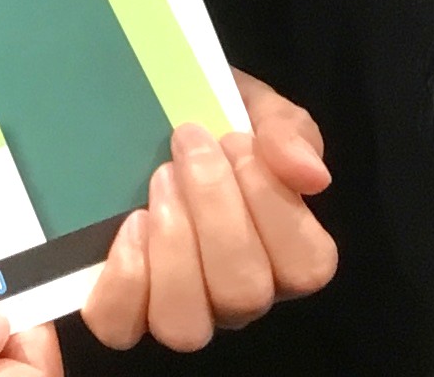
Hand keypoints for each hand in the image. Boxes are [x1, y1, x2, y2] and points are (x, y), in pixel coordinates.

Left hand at [78, 73, 336, 351]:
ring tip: (159, 181)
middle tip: (187, 144)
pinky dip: (124, 278)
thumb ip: (289, 134)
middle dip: (214, 208)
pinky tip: (130, 224)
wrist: (147, 109)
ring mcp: (182, 309)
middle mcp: (238, 296)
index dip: (271, 201)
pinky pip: (121, 325)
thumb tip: (311, 176)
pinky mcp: (123, 309)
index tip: (233, 139)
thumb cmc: (212, 118)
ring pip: (185, 326)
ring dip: (172, 246)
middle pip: (244, 294)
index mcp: (285, 256)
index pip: (305, 266)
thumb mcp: (256, 108)